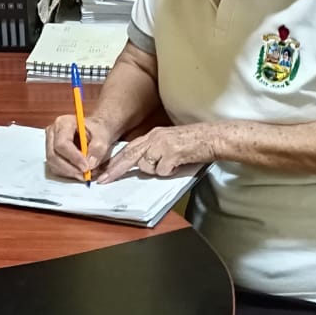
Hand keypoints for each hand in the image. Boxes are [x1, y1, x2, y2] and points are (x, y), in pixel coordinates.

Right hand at [44, 114, 116, 181]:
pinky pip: (55, 167)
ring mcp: (50, 143)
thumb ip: (98, 148)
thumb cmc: (98, 131)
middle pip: (54, 155)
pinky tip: (79, 172)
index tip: (86, 168)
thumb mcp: (103, 136)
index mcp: (63, 123)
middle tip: (85, 175)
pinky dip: (67, 173)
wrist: (95, 131)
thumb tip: (90, 164)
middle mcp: (53, 132)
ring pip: (53, 163)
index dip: (73, 158)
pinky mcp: (52, 154)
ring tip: (84, 174)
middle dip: (70, 168)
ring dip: (69, 172)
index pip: (62, 143)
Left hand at [97, 124, 218, 183]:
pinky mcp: (172, 152)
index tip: (104, 171)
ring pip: (146, 165)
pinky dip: (169, 172)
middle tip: (103, 180)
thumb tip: (143, 165)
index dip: (115, 161)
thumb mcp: (169, 142)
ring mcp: (162, 144)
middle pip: (129, 155)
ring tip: (171, 165)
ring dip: (156, 170)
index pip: (129, 148)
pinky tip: (178, 166)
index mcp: (153, 134)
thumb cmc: (194, 142)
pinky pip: (162, 170)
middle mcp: (155, 137)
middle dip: (115, 169)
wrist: (213, 137)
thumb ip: (154, 151)